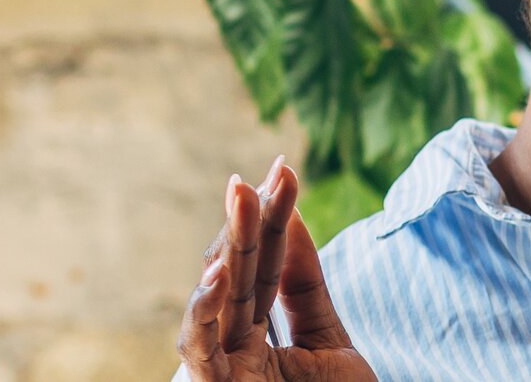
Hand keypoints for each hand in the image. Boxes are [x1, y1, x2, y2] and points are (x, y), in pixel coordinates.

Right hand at [176, 158, 374, 381]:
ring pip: (215, 298)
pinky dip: (204, 312)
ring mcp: (219, 367)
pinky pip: (200, 349)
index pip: (265, 263)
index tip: (285, 168)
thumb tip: (294, 218)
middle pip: (239, 272)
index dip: (274, 216)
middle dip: (249, 219)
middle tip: (264, 171)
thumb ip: (306, 287)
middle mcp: (231, 344)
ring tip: (242, 196)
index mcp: (256, 331)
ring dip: (229, 245)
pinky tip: (221, 274)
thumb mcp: (330, 344)